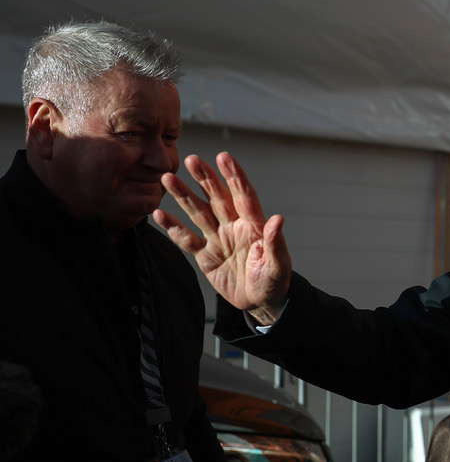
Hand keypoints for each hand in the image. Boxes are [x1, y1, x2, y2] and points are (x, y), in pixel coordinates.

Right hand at [155, 152, 291, 325]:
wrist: (260, 303)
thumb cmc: (274, 282)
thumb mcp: (278, 265)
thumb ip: (275, 243)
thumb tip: (278, 219)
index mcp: (253, 226)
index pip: (244, 196)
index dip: (234, 177)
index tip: (223, 157)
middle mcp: (234, 227)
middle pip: (217, 198)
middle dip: (205, 179)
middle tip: (191, 159)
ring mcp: (218, 239)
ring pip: (198, 213)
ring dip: (184, 196)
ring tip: (168, 179)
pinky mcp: (205, 255)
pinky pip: (186, 239)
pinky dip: (173, 227)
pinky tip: (158, 214)